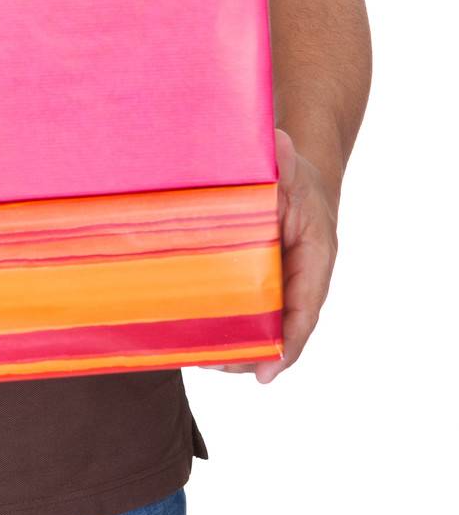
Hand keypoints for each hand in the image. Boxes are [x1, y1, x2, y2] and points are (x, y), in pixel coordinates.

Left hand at [199, 127, 339, 382]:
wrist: (291, 172)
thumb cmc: (293, 173)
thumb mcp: (289, 164)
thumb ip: (283, 160)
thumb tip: (278, 143)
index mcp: (315, 256)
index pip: (306, 308)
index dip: (289, 342)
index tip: (267, 371)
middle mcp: (299, 277)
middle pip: (281, 329)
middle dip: (251, 353)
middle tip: (215, 365)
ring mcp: (278, 283)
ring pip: (262, 327)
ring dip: (235, 347)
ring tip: (201, 359)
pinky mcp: (256, 282)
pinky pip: (246, 312)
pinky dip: (227, 328)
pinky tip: (198, 339)